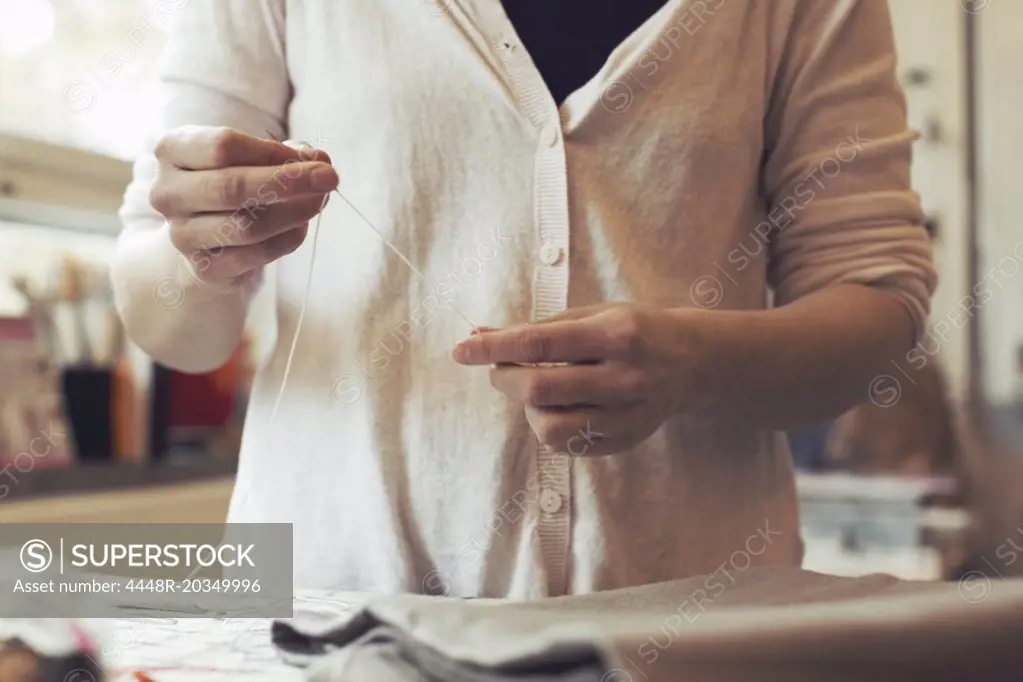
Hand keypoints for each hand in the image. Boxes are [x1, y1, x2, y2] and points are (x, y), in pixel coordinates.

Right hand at [149, 125, 338, 286]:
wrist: (207, 234)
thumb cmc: (235, 181)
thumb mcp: (254, 157)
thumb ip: (287, 155)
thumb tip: (319, 162)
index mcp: (172, 150)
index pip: (223, 145)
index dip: (273, 152)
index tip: (312, 159)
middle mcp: (167, 193)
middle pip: (232, 186)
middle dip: (290, 182)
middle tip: (330, 178)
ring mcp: (181, 235)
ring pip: (247, 226)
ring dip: (294, 213)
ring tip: (318, 202)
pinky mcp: (204, 268)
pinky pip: (255, 255)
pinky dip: (287, 239)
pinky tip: (301, 227)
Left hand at [452, 304, 701, 454]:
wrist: (693, 361)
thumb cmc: (634, 330)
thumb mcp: (591, 315)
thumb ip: (536, 328)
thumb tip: (478, 335)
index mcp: (615, 335)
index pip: (538, 344)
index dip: (493, 349)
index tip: (462, 350)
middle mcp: (624, 377)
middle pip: (540, 389)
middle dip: (504, 379)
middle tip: (499, 369)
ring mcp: (627, 415)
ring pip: (550, 427)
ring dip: (527, 408)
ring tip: (535, 390)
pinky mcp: (625, 440)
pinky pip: (568, 445)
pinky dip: (549, 426)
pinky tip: (558, 407)